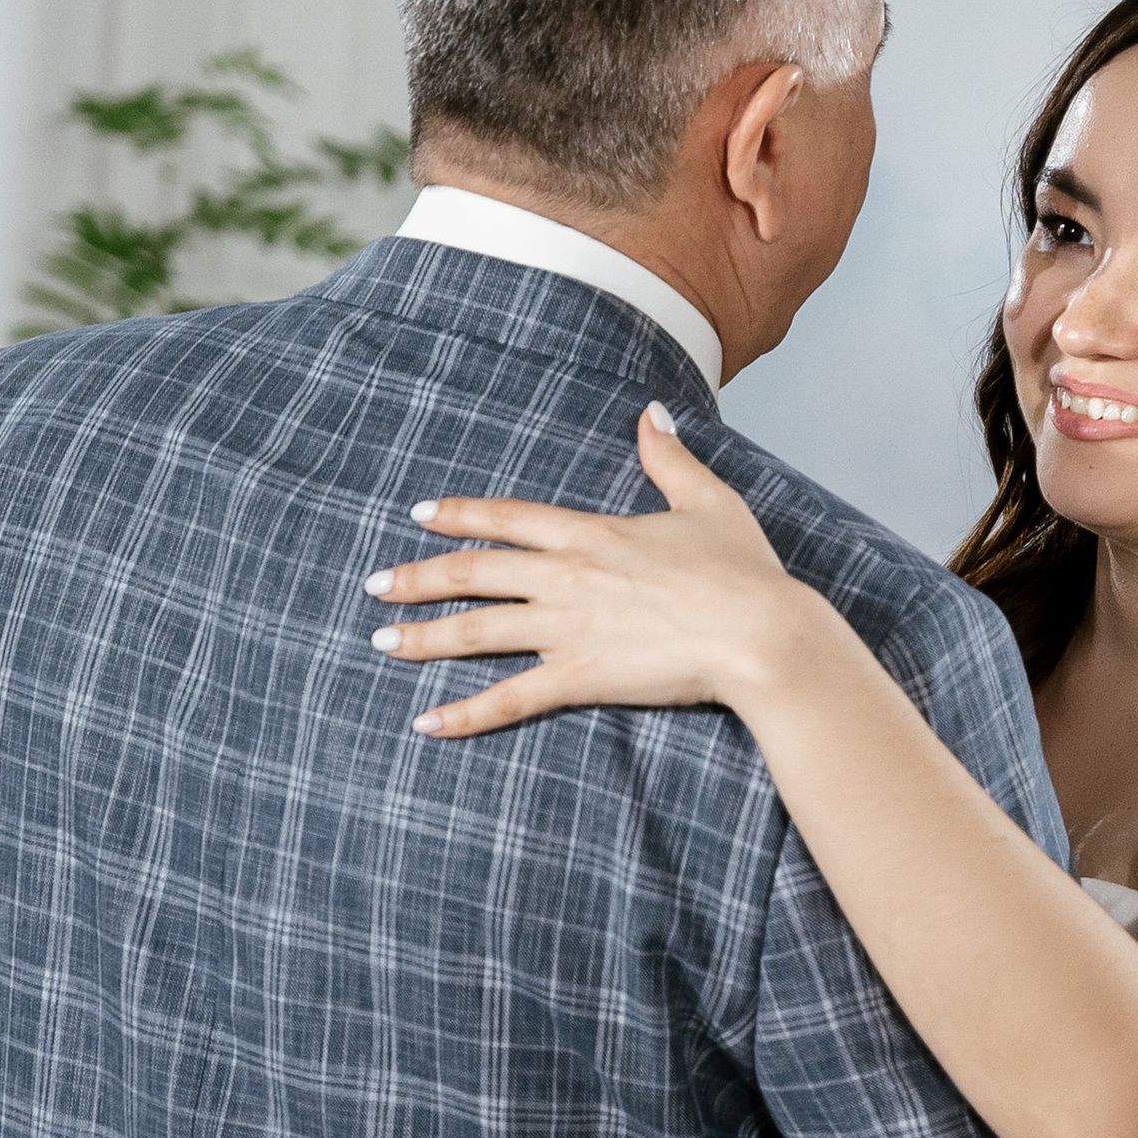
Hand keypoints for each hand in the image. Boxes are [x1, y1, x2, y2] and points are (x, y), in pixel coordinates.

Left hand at [365, 406, 811, 737]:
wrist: (761, 634)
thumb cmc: (745, 573)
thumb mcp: (708, 501)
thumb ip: (669, 459)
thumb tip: (652, 414)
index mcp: (592, 532)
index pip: (508, 519)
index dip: (460, 515)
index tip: (421, 515)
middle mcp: (567, 577)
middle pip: (474, 573)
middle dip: (418, 577)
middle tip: (375, 585)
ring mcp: (568, 629)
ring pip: (477, 631)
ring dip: (423, 637)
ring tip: (382, 641)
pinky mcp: (581, 678)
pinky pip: (510, 699)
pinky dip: (466, 714)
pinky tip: (428, 723)